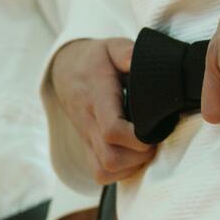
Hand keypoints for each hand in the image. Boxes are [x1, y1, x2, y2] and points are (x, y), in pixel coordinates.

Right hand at [51, 38, 155, 183]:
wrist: (66, 71)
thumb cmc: (95, 60)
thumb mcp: (111, 46)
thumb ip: (126, 52)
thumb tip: (140, 60)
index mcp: (97, 98)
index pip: (112, 130)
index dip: (137, 138)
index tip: (154, 130)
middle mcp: (89, 122)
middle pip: (110, 158)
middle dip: (139, 156)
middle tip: (154, 140)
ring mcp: (86, 138)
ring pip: (105, 169)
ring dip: (131, 166)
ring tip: (145, 148)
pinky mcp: (87, 147)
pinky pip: (99, 173)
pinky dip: (119, 173)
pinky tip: (132, 156)